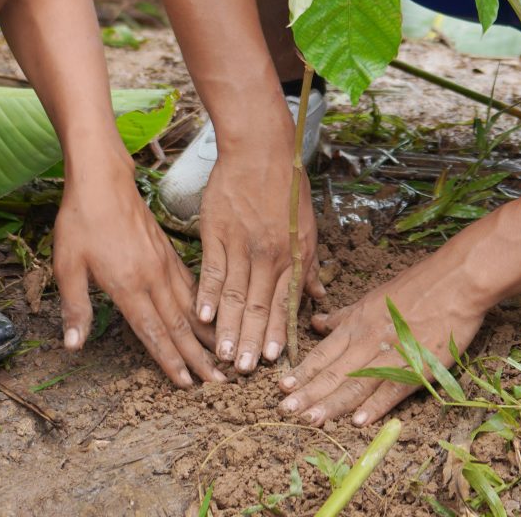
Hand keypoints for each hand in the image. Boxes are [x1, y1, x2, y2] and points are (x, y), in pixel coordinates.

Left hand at [53, 155, 223, 388]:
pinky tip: (211, 317)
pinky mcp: (167, 252)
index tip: (188, 385)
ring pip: (191, 306)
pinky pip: (190, 285)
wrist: (102, 179)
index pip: (154, 332)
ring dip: (207, 335)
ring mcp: (164, 263)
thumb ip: (75, 306)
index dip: (170, 361)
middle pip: (180, 325)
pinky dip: (204, 306)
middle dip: (199, 357)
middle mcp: (153, 277)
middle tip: (220, 383)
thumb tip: (73, 346)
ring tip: (225, 356)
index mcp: (129, 284)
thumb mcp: (67, 264)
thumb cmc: (80, 221)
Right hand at [195, 143, 326, 373]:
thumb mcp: (308, 225)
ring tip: (221, 355)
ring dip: (227, 328)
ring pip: (234, 294)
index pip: (284, 303)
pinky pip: (211, 269)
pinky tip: (201, 316)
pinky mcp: (217, 232)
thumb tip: (319, 298)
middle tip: (242, 371)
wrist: (260, 148)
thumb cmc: (286, 185)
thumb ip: (309, 265)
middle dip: (250, 342)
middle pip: (257, 306)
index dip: (277, 333)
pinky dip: (206, 295)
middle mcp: (269, 255)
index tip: (270, 360)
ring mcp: (241, 244)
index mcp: (293, 255)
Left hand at [276, 257, 485, 426]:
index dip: (302, 373)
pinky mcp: (418, 367)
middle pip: (333, 372)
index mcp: (356, 324)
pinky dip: (376, 406)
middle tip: (285, 411)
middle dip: (308, 394)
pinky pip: (393, 389)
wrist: (455, 282)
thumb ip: (343, 316)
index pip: (322, 354)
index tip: (281, 389)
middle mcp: (368, 340)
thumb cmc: (415, 287)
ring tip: (311, 421)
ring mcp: (392, 354)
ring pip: (356, 383)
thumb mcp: (371, 297)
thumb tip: (316, 323)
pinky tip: (359, 421)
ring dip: (333, 404)